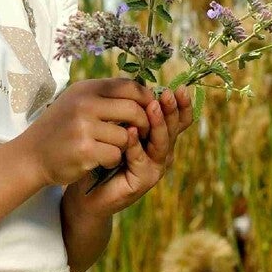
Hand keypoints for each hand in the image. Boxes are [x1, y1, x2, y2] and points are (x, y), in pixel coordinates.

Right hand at [24, 77, 154, 188]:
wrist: (31, 155)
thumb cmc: (60, 128)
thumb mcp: (77, 102)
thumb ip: (105, 96)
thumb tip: (142, 93)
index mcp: (86, 89)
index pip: (128, 86)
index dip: (145, 97)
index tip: (151, 109)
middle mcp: (84, 104)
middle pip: (133, 109)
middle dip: (144, 123)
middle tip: (142, 133)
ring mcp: (84, 127)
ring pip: (126, 136)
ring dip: (124, 146)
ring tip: (110, 148)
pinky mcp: (84, 150)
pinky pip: (115, 154)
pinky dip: (112, 160)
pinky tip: (100, 160)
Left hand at [72, 84, 195, 216]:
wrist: (88, 189)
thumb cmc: (104, 152)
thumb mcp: (120, 126)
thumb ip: (131, 110)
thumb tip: (139, 83)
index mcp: (160, 136)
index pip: (178, 119)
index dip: (182, 105)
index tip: (180, 88)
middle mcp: (163, 152)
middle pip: (174, 129)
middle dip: (172, 110)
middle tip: (169, 94)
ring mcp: (154, 167)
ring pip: (161, 144)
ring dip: (158, 125)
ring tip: (153, 108)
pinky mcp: (142, 181)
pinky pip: (140, 160)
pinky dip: (135, 146)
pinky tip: (129, 133)